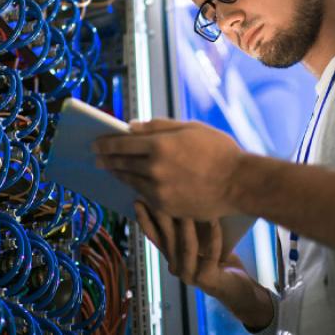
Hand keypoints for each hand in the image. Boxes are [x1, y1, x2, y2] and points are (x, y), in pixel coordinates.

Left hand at [93, 119, 242, 219]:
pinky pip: (144, 196)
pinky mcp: (166, 207)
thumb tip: (131, 127)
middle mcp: (154, 169)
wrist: (239, 183)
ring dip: (118, 174)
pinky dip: (136, 188)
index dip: (105, 143)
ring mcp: (159, 190)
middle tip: (97, 158)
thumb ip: (158, 127)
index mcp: (159, 145)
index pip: (121, 143)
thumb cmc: (219, 150)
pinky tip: (133, 183)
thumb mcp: (190, 128)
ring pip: (130, 181)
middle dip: (106, 159)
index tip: (96, 143)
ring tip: (112, 170)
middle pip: (121, 163)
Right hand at [134, 202, 273, 328]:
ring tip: (190, 204)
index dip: (145, 219)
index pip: (154, 236)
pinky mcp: (206, 279)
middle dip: (164, 215)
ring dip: (189, 224)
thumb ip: (189, 228)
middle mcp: (176, 267)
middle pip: (167, 239)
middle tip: (163, 195)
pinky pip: (211, 253)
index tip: (138, 199)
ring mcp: (190, 275)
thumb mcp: (201, 241)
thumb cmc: (220, 260)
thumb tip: (181, 197)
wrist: (238, 289)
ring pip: (187, 246)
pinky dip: (214, 236)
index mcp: (172, 257)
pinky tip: (216, 220)